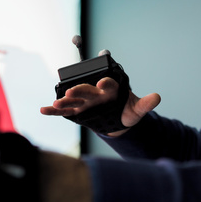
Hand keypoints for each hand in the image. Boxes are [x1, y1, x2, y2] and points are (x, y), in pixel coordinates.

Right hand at [40, 76, 160, 136]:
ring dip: (64, 101)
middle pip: (86, 90)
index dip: (106, 83)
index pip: (108, 84)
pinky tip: (43, 110)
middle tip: (72, 91)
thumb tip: (157, 98)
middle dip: (79, 90)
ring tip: (57, 103)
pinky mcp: (77, 112)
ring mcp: (84, 103)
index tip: (104, 83)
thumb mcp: (137, 110)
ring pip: (73, 101)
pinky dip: (54, 111)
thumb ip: (145, 104)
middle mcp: (95, 93)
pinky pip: (64, 111)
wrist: (117, 119)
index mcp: (110, 89)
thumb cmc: (126, 111)